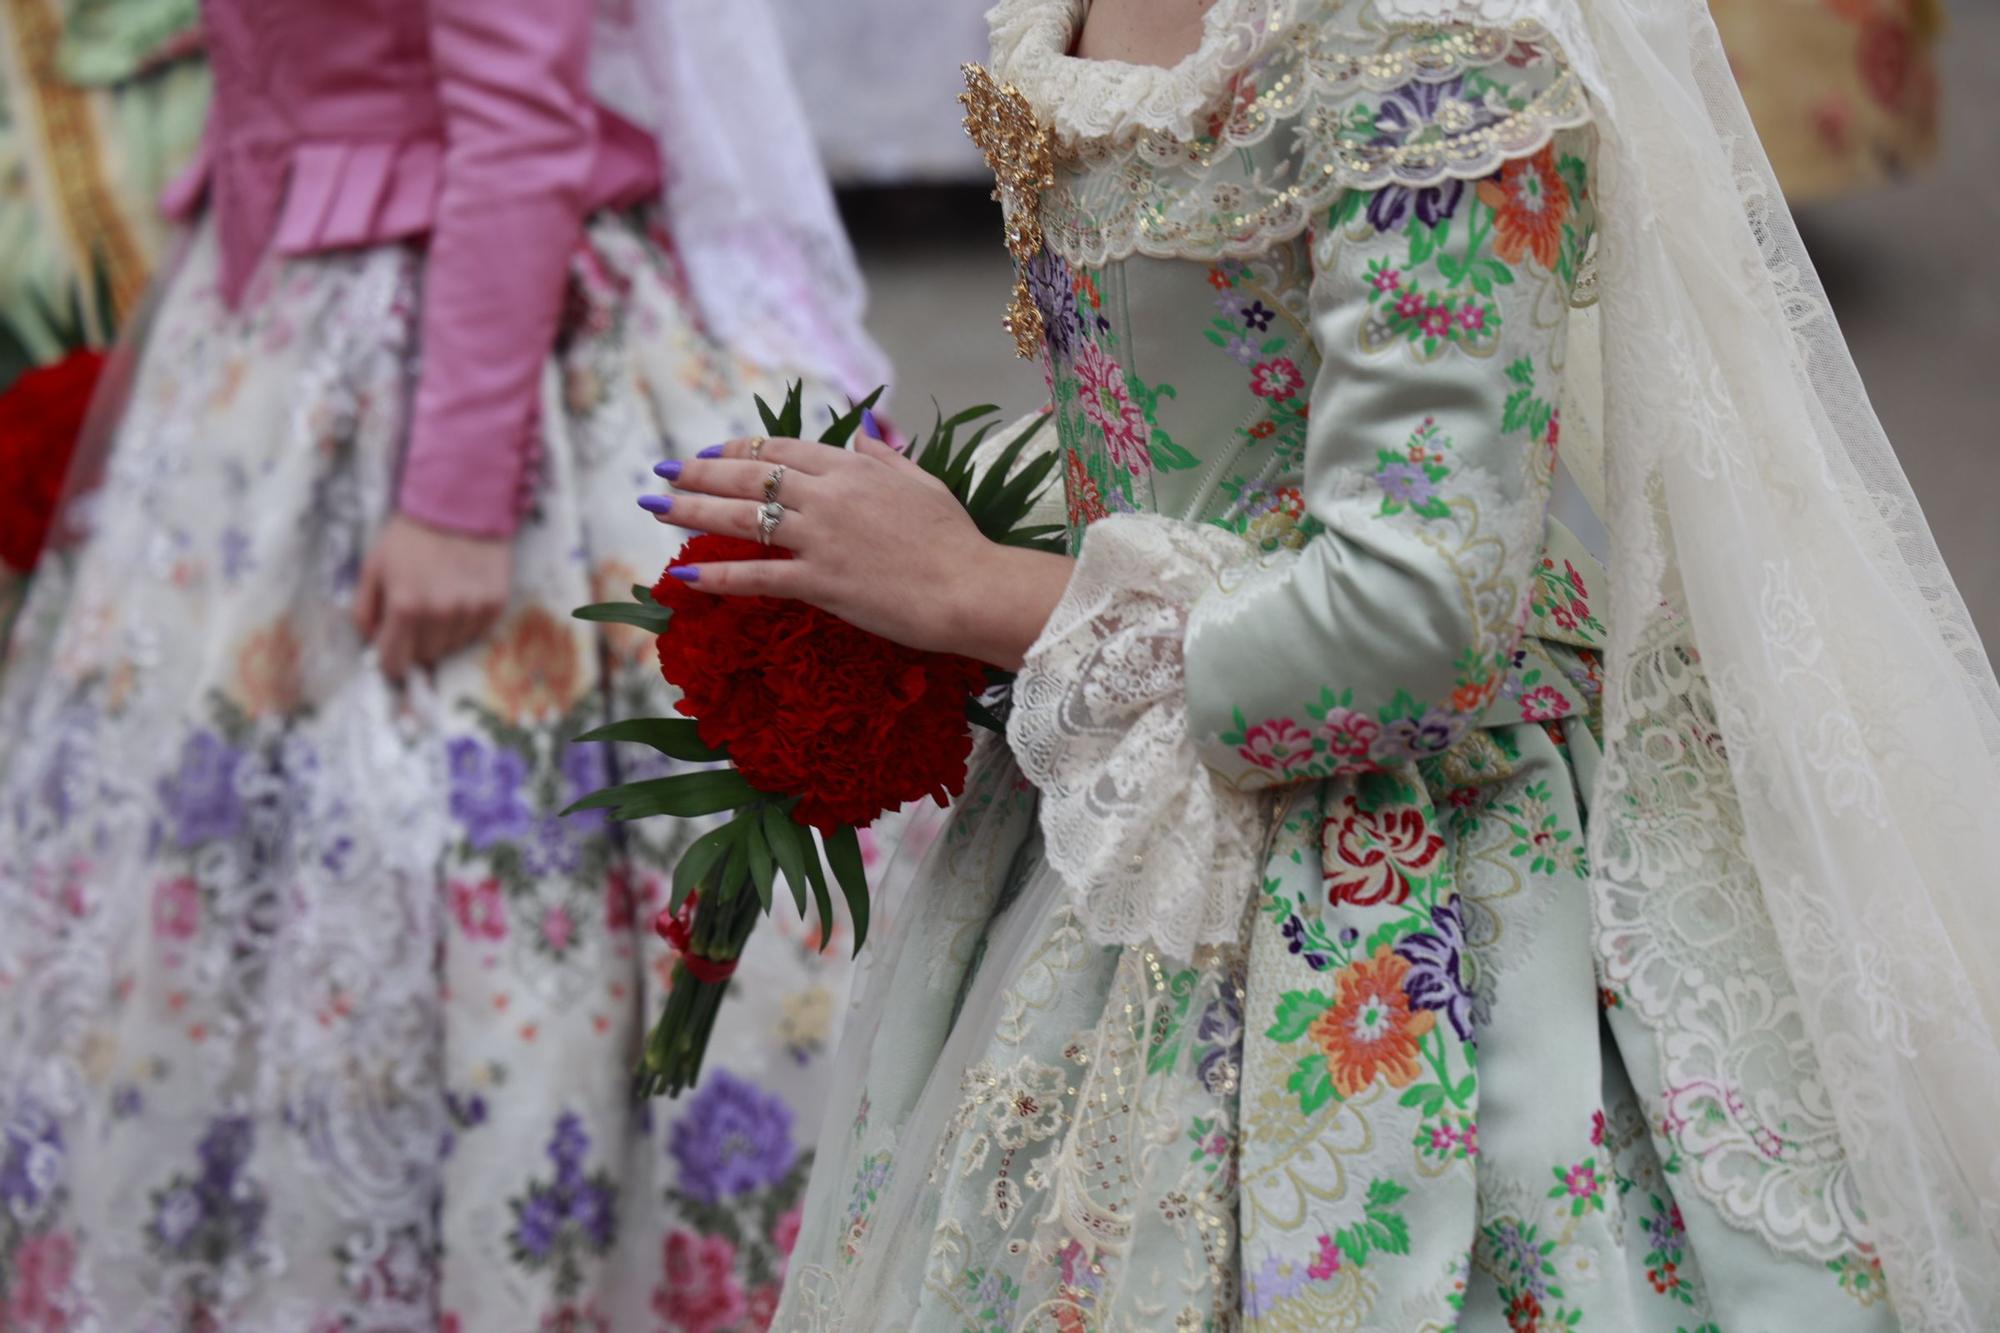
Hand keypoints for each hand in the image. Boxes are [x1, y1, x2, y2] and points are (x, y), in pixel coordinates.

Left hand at [353, 514, 511, 680]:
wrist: (461, 503)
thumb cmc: (411, 536)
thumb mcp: (374, 567)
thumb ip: (364, 610)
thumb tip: (371, 644)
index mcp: (406, 607)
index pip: (395, 662)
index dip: (390, 661)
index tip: (391, 651)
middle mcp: (441, 614)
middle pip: (425, 656)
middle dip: (416, 642)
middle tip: (416, 615)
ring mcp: (472, 610)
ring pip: (453, 646)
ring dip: (443, 633)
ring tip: (440, 600)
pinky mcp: (496, 604)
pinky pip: (476, 632)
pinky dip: (466, 623)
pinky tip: (461, 596)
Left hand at [641, 432, 1073, 669]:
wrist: (971, 587)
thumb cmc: (955, 539)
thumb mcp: (923, 482)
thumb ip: (886, 456)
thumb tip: (863, 431)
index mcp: (853, 467)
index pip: (781, 448)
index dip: (738, 448)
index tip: (709, 453)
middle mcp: (828, 496)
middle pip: (749, 476)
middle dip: (698, 472)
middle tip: (663, 473)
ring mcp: (821, 538)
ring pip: (742, 519)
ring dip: (691, 512)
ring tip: (655, 508)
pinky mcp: (820, 582)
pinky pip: (758, 576)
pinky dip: (718, 577)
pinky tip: (683, 578)